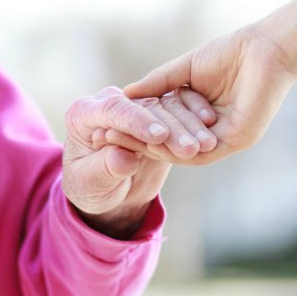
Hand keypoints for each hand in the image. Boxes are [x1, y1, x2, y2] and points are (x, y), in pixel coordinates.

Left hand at [62, 86, 215, 238]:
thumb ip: (104, 168)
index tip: (159, 136)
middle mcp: (112, 103)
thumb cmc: (89, 188)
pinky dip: (196, 125)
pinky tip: (211, 137)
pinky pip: (180, 115)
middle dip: (170, 127)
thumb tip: (123, 159)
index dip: (138, 122)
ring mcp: (138, 109)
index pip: (114, 110)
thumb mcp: (90, 183)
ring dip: (189, 127)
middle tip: (190, 148)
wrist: (104, 192)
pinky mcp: (158, 118)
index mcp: (85, 112)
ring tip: (207, 146)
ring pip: (167, 109)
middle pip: (145, 108)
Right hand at [122, 24, 296, 164]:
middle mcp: (210, 133)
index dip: (137, 129)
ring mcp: (224, 139)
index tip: (107, 127)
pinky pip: (202, 151)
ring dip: (156, 146)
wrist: (264, 48)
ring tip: (127, 140)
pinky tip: (155, 140)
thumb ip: (157, 84)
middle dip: (140, 141)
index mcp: (199, 118)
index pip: (164, 130)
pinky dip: (177, 147)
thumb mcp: (183, 69)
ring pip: (183, 150)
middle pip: (170, 143)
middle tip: (110, 140)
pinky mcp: (236, 140)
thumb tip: (125, 95)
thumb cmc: (229, 53)